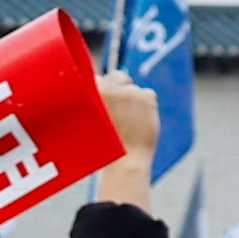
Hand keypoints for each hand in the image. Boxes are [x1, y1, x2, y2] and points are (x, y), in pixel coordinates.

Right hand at [94, 82, 158, 215]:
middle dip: (120, 88)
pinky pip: (148, 94)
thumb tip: (102, 81)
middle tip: (120, 111)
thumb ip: (95, 100)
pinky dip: (147, 106)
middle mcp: (110, 88)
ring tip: (129, 122)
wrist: (126, 161)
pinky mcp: (146, 96)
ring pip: (134, 88)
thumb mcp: (90, 121)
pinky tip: (140, 121)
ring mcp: (130, 91)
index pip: (98, 78)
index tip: (105, 102)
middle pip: (118, 76)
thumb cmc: (104, 147)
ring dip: (134, 100)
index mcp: (91, 93)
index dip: (103, 89)